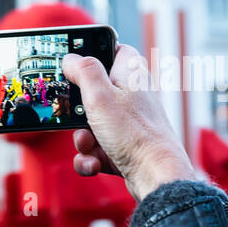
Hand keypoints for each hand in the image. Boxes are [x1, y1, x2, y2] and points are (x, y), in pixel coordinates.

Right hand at [62, 45, 199, 200]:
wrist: (156, 177)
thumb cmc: (135, 134)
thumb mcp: (100, 95)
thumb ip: (84, 71)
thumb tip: (71, 57)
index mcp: (131, 74)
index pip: (113, 49)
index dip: (93, 54)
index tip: (75, 64)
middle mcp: (132, 96)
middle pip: (94, 92)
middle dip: (78, 110)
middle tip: (77, 115)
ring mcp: (128, 124)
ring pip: (92, 124)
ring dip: (83, 138)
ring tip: (90, 145)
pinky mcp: (125, 147)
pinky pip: (98, 148)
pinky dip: (91, 157)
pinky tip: (95, 163)